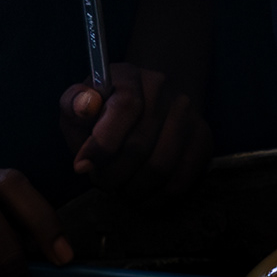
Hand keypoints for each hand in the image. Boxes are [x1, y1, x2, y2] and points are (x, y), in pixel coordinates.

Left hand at [60, 68, 210, 191]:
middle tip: (102, 182)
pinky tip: (141, 198)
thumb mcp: (80, 102)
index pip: (125, 108)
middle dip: (113, 175)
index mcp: (131, 77)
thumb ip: (73, 104)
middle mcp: (165, 92)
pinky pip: (181, 181)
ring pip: (161, 168)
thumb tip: (85, 107)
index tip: (82, 166)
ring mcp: (189, 115)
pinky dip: (156, 200)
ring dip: (133, 190)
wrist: (150, 102)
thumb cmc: (105, 110)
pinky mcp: (203, 140)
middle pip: (140, 146)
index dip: (102, 144)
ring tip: (121, 189)